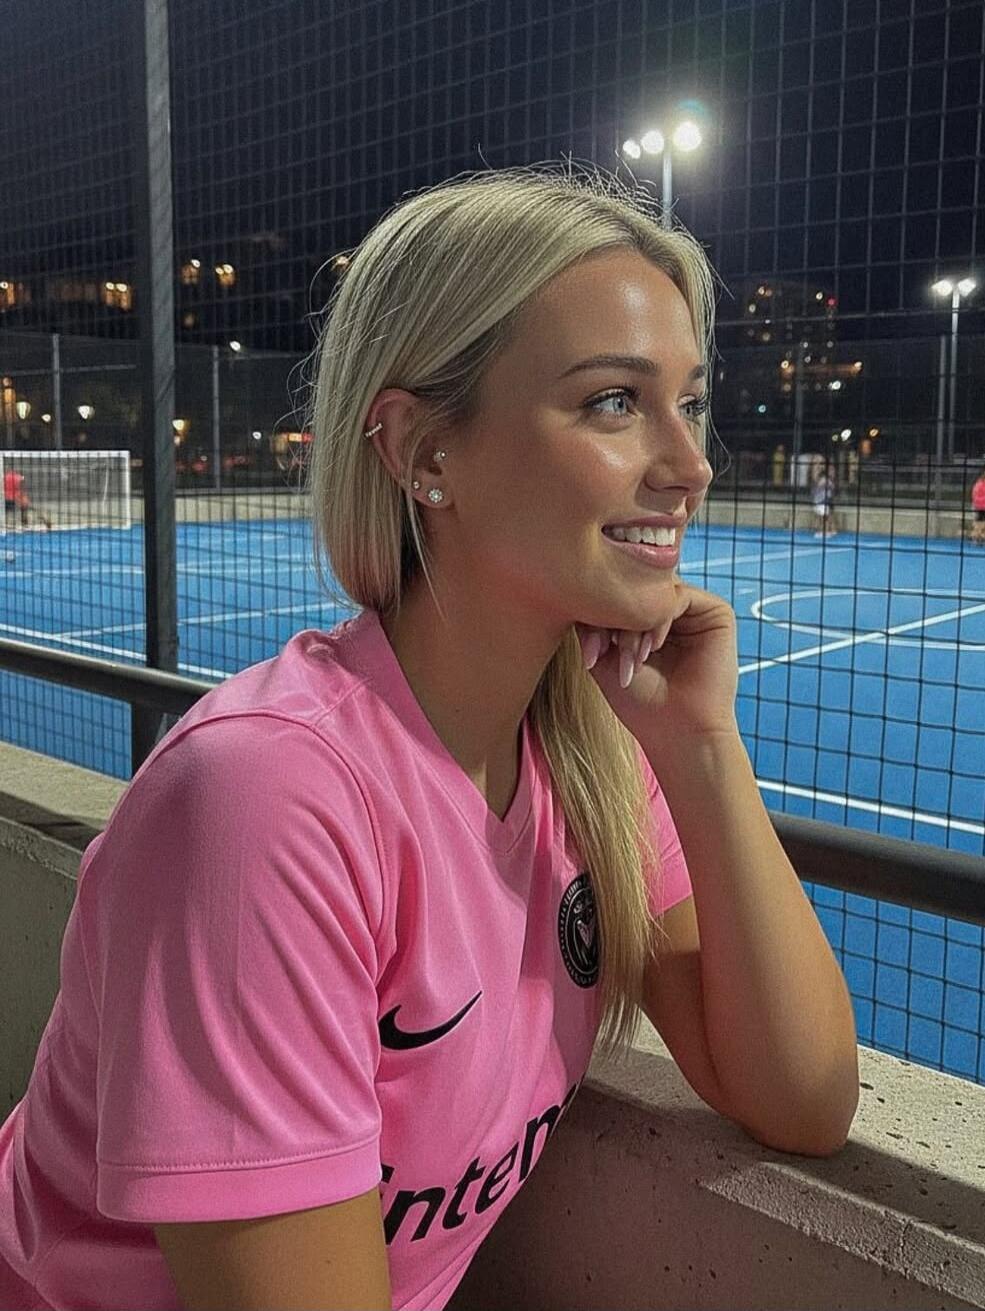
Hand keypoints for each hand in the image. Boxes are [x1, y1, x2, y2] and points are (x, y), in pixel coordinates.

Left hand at [575, 580, 738, 744]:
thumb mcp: (603, 658)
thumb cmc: (640, 703)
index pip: (618, 597)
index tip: (588, 656)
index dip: (596, 616)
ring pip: (654, 592)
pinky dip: (660, 618)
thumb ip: (592, 622)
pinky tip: (653, 648)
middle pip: (635, 589)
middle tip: (604, 654)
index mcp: (648, 619)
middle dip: (613, 619)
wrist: (678, 732)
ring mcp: (694, 610)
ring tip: (633, 659)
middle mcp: (671, 612)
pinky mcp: (717, 613)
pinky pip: (679, 595)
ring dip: (635, 623)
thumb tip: (581, 588)